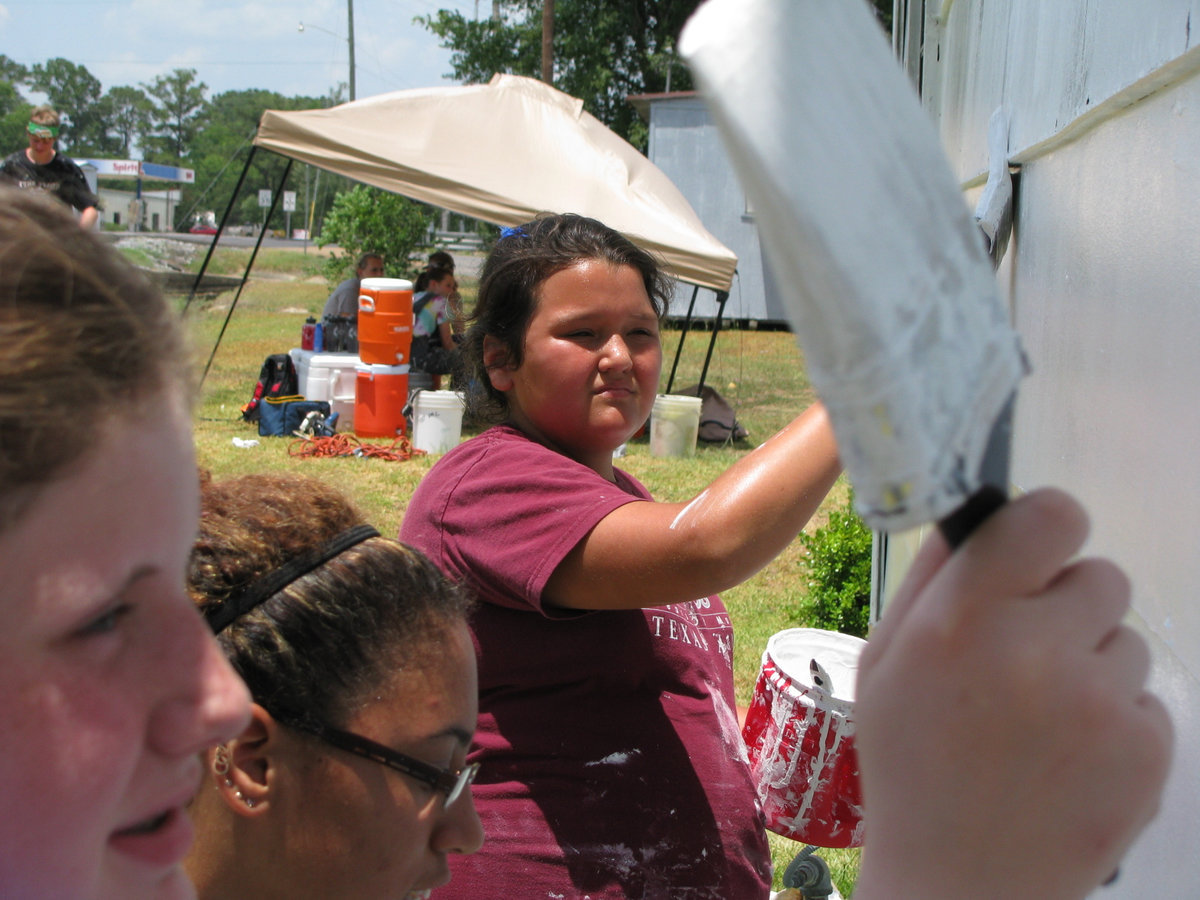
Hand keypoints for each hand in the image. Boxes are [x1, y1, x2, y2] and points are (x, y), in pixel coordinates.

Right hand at [853, 488, 1172, 899]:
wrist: (959, 882)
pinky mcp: (1149, 751)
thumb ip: (932, 578)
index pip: (1052, 515)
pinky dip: (1118, 722)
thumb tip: (980, 511)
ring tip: (1045, 722)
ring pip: (1128, 641)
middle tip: (1028, 660)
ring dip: (1094, 667)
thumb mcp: (885, 661)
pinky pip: (1149, 700)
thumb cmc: (910, 760)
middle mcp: (1039, 648)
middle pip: (1103, 576)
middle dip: (1069, 608)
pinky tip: (1073, 759)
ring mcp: (1102, 702)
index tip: (1034, 560)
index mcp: (965, 616)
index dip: (1047, 530)